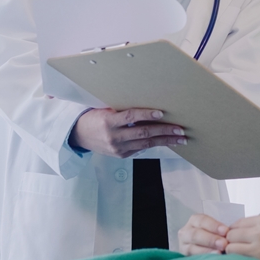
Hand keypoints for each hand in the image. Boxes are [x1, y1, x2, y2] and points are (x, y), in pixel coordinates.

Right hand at [69, 108, 185, 157]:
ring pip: (146, 144)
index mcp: (108, 121)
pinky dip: (154, 144)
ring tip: (180, 138)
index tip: (161, 113)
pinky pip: (141, 149)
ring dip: (165, 141)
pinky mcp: (121, 155)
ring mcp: (118, 148)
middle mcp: (113, 137)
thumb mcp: (104, 109)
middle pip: (143, 133)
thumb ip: (122, 109)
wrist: (79, 136)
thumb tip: (145, 104)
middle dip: (164, 131)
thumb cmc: (93, 117)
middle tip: (180, 129)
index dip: (146, 115)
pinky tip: (166, 141)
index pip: (131, 117)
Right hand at [179, 214, 228, 254]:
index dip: (214, 225)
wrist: (201, 245)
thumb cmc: (211, 235)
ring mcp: (183, 245)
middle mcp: (186, 231)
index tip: (226, 231)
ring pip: (192, 247)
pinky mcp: (184, 256)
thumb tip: (231, 234)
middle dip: (211, 239)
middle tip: (224, 243)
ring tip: (219, 253)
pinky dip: (203, 258)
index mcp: (194, 221)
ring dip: (207, 250)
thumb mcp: (214, 229)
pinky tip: (212, 259)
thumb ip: (220, 231)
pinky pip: (192, 257)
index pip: (202, 220)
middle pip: (196, 234)